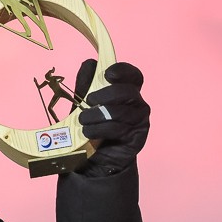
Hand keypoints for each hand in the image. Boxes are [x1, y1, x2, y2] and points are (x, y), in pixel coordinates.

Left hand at [74, 59, 149, 176]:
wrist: (94, 158)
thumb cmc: (93, 126)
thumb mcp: (84, 104)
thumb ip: (87, 85)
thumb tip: (89, 63)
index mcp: (126, 92)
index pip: (134, 76)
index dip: (124, 71)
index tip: (108, 73)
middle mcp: (136, 105)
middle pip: (129, 91)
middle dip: (106, 94)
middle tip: (89, 100)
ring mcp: (138, 121)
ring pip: (121, 111)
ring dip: (98, 114)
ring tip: (83, 120)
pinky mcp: (136, 138)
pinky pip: (119, 129)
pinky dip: (99, 129)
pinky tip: (87, 132)